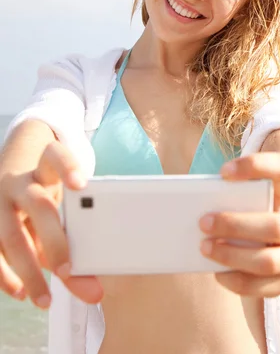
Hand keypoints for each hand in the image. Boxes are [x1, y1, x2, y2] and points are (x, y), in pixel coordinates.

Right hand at [0, 141, 103, 307]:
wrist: (7, 177)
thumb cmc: (44, 199)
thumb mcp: (60, 208)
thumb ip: (78, 245)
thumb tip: (95, 292)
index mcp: (44, 170)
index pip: (54, 157)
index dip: (67, 167)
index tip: (81, 184)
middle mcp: (19, 183)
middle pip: (39, 206)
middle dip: (54, 241)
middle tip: (68, 271)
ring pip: (10, 235)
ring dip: (28, 271)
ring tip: (44, 298)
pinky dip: (5, 276)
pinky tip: (20, 292)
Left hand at [199, 151, 279, 296]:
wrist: (275, 231)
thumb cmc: (250, 205)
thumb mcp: (246, 193)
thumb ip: (230, 192)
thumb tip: (195, 203)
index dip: (255, 167)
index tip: (223, 173)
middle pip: (274, 226)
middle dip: (235, 225)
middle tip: (203, 222)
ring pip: (269, 261)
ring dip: (233, 256)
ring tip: (204, 248)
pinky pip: (265, 287)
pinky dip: (238, 282)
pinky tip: (218, 273)